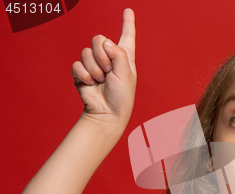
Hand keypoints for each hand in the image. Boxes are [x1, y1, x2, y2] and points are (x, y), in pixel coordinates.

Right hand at [72, 8, 135, 127]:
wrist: (107, 113)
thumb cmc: (121, 97)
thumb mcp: (126, 74)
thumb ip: (118, 54)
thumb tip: (105, 42)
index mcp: (124, 57)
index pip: (127, 36)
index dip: (127, 23)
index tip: (128, 10)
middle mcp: (109, 58)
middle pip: (98, 39)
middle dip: (102, 55)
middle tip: (108, 72)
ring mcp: (94, 65)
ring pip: (86, 52)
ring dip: (94, 69)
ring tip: (101, 81)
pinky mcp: (82, 73)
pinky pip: (77, 64)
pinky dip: (84, 75)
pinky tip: (91, 85)